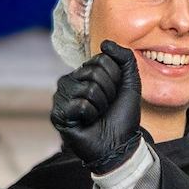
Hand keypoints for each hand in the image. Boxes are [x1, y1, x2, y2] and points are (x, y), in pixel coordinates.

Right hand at [51, 40, 145, 173]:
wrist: (119, 145)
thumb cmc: (123, 116)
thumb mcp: (131, 83)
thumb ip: (125, 58)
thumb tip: (105, 43)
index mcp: (85, 74)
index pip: (101, 60)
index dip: (115, 78)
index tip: (114, 94)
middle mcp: (70, 82)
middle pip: (94, 72)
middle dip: (109, 91)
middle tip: (106, 107)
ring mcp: (61, 98)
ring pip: (87, 88)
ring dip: (101, 105)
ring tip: (97, 115)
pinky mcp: (57, 114)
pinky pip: (79, 104)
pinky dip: (90, 115)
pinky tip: (87, 123)